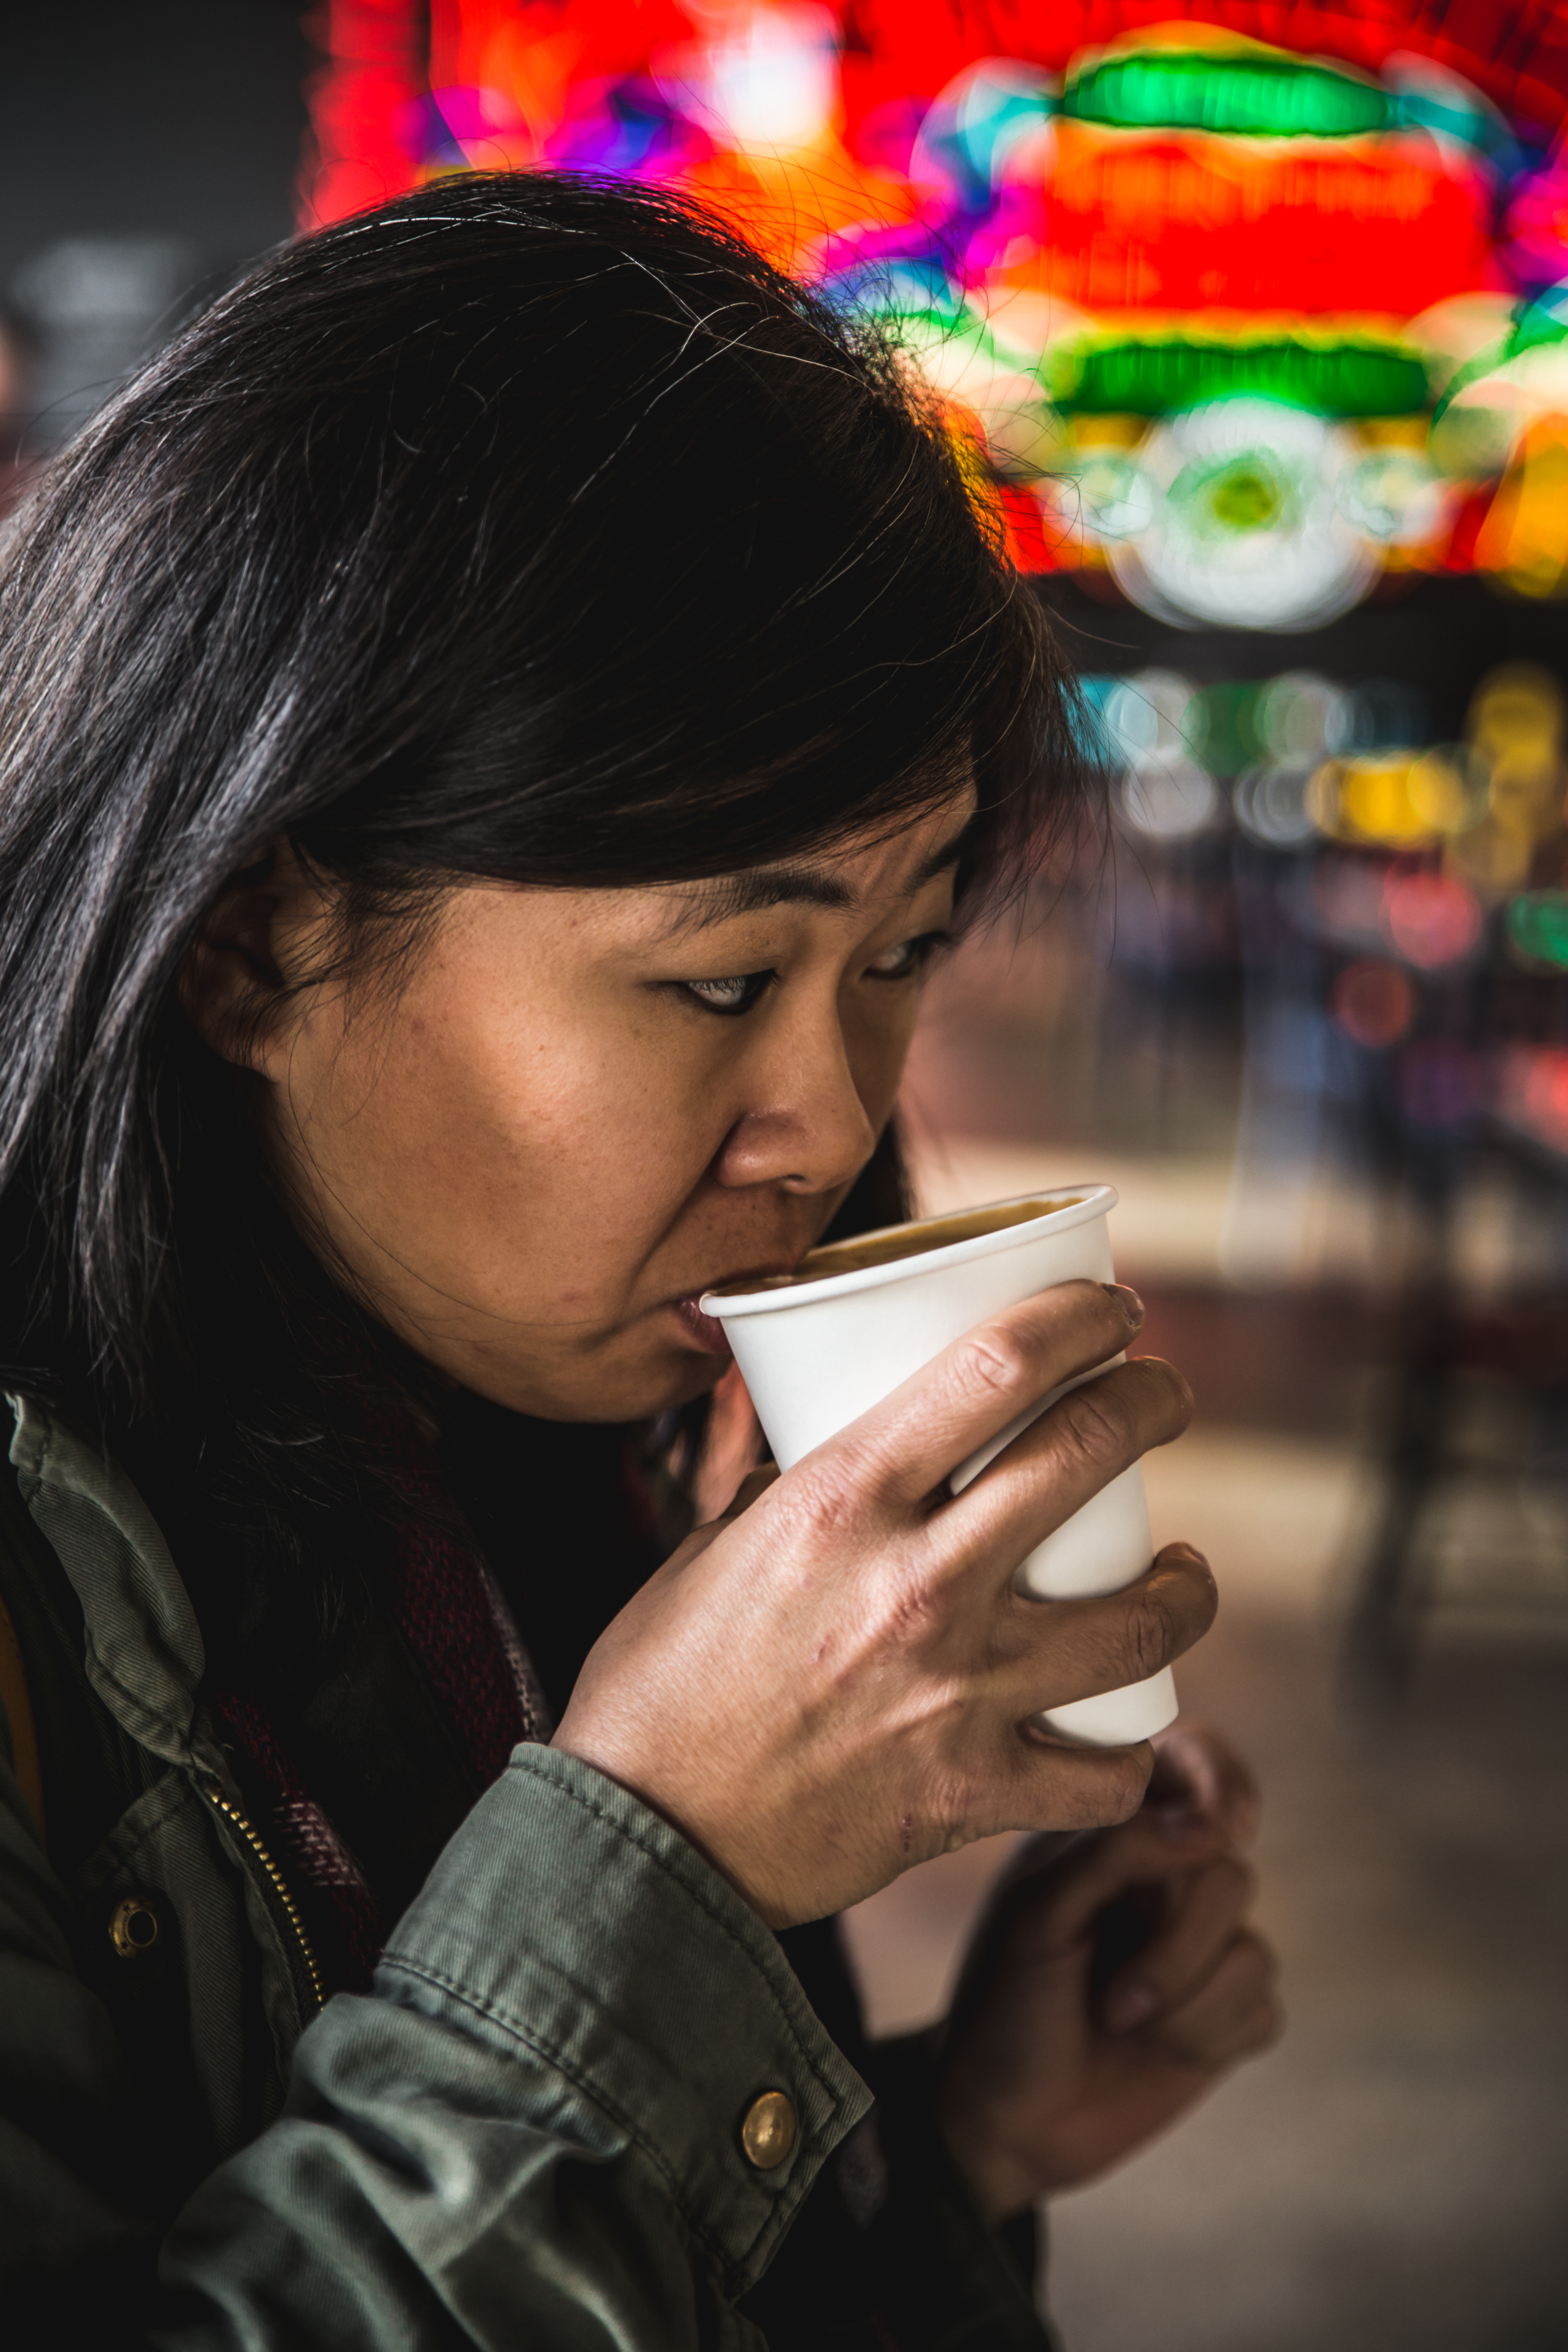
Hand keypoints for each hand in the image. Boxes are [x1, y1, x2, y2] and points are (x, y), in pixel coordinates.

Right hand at [552, 1279, 1213, 1926]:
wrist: (644, 1842)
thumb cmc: (660, 1685)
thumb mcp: (713, 1546)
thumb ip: (787, 1486)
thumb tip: (830, 1438)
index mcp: (842, 1501)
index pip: (995, 1364)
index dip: (1080, 1319)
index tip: (1113, 1310)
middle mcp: (916, 1583)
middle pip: (1088, 1453)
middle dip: (1152, 1401)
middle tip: (1165, 1395)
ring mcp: (957, 1694)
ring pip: (1143, 1619)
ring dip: (1186, 1585)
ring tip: (1181, 1573)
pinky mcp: (972, 1796)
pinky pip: (1105, 1776)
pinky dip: (1130, 1755)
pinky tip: (1127, 1728)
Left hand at [935, 1723, 1280, 2217]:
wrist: (1005, 2121)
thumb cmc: (1005, 2003)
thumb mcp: (1040, 1913)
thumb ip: (1116, 1850)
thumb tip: (1209, 1825)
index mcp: (1114, 1829)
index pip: (1193, 1761)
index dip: (1223, 1780)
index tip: (1226, 1826)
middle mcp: (1165, 1877)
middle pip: (1228, 1870)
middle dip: (1176, 1943)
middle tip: (1115, 1996)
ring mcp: (1201, 1944)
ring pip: (1250, 1945)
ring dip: (1182, 1998)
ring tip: (1118, 2021)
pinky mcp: (1227, 2012)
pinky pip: (1261, 2005)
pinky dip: (1206, 2035)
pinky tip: (1155, 2051)